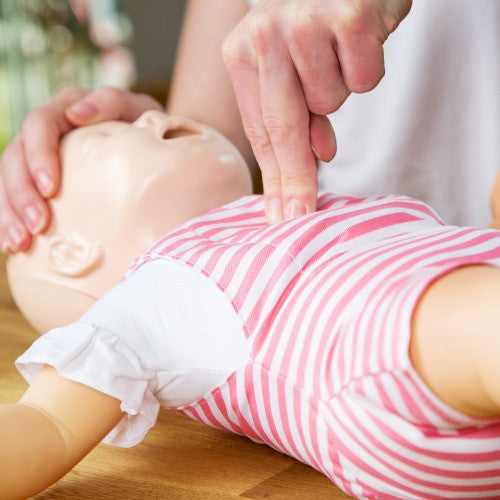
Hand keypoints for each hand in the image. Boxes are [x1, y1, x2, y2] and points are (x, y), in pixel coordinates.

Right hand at [0, 86, 161, 253]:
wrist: (155, 146)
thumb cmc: (146, 127)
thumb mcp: (138, 109)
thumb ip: (111, 103)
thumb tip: (76, 114)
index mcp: (64, 109)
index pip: (39, 126)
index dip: (39, 156)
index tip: (51, 189)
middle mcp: (46, 132)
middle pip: (16, 157)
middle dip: (22, 194)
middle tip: (37, 226)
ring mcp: (39, 157)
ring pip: (8, 181)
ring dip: (10, 214)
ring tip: (19, 244)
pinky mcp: (40, 181)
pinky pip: (15, 199)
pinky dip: (10, 222)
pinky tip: (13, 247)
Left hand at [222, 0, 411, 222]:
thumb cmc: (314, 17)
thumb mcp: (292, 63)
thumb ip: (300, 112)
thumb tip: (320, 156)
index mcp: (242, 51)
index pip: (260, 130)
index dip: (274, 178)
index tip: (281, 215)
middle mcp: (264, 35)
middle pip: (283, 129)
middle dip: (294, 179)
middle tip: (299, 214)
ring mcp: (304, 24)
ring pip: (329, 102)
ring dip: (339, 90)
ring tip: (337, 55)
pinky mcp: (348, 16)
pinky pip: (363, 79)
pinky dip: (367, 67)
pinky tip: (359, 41)